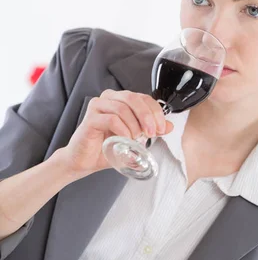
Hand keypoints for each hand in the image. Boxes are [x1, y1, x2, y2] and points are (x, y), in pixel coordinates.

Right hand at [58, 90, 173, 176]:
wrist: (85, 161)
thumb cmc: (107, 148)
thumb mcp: (135, 139)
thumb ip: (150, 130)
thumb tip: (169, 126)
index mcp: (120, 99)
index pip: (143, 97)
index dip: (156, 112)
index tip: (161, 128)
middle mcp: (108, 98)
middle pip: (133, 98)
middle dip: (147, 116)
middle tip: (152, 133)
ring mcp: (98, 107)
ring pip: (122, 108)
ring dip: (134, 125)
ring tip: (136, 139)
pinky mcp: (90, 119)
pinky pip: (111, 119)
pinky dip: (122, 130)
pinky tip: (124, 139)